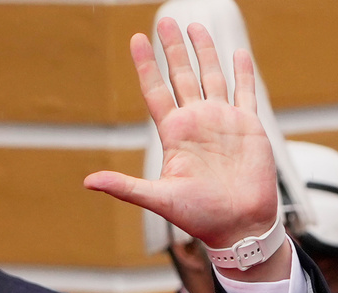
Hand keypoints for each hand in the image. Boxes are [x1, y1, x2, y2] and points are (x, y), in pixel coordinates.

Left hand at [85, 19, 288, 279]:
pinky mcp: (248, 126)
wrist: (239, 226)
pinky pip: (244, 92)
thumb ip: (124, 187)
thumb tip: (88, 182)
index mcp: (173, 134)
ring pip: (211, 76)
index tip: (136, 40)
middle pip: (181, 76)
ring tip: (195, 26)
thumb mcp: (158, 199)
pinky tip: (236, 52)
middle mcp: (196, 123)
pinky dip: (242, 72)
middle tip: (166, 21)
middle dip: (173, 49)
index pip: (155, 90)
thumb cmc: (200, 217)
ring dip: (204, 52)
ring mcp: (222, 122)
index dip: (146, 65)